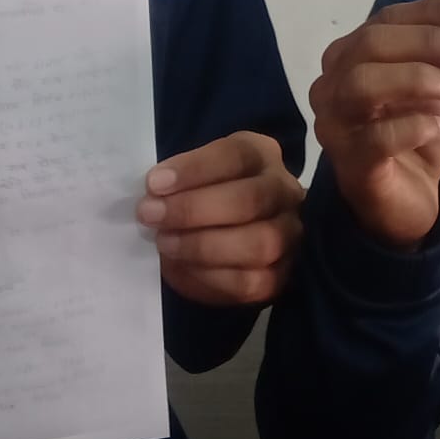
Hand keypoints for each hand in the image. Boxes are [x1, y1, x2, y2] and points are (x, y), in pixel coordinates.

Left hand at [137, 132, 301, 307]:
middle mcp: (284, 191)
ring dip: (203, 246)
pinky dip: (210, 278)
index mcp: (262, 154)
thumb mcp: (192, 172)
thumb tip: (151, 198)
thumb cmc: (200, 192)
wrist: (225, 230)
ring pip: (258, 244)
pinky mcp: (280, 275)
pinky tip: (180, 268)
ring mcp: (288, 235)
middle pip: (250, 199)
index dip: (194, 169)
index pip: (236, 155)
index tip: (155, 183)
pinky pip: (251, 283)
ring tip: (165, 243)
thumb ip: (176, 180)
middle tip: (151, 214)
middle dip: (194, 209)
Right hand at [310, 0, 439, 248]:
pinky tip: (437, 127)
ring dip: (414, 78)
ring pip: (360, 84)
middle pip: (369, 45)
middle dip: (426, 41)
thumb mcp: (432, 93)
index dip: (427, 13)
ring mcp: (335, 125)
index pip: (384, 20)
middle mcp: (332, 85)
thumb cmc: (416, 140)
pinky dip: (409, 127)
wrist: (403, 206)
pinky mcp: (351, 164)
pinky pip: (374, 139)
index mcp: (351, 58)